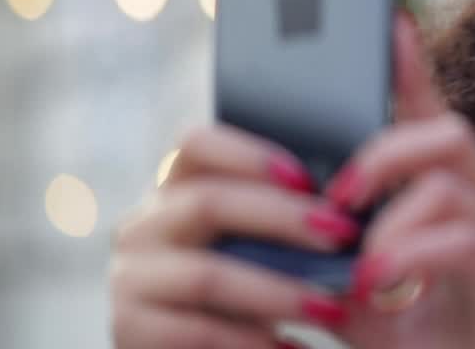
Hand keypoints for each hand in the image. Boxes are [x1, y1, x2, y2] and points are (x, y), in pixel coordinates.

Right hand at [109, 124, 360, 347]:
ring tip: (331, 308)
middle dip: (284, 218)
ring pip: (206, 275)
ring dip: (278, 292)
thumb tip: (346, 212)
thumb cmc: (250, 299)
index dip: (250, 156)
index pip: (194, 145)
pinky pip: (196, 331)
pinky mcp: (127, 328)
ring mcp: (127, 278)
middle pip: (207, 203)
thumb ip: (287, 224)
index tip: (306, 180)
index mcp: (175, 192)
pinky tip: (293, 348)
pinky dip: (252, 341)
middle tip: (342, 236)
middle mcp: (143, 226)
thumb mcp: (264, 253)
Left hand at [328, 12, 474, 348]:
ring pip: (457, 180)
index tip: (386, 23)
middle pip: (452, 132)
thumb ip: (336, 257)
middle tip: (338, 196)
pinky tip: (378, 287)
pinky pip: (471, 243)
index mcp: (453, 205)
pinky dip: (415, 255)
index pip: (433, 121)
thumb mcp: (369, 298)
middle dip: (386, 148)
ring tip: (358, 264)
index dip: (410, 71)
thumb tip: (285, 225)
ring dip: (393, 213)